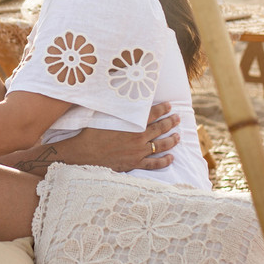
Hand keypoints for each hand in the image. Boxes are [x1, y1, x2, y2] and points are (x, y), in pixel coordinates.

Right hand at [60, 102, 179, 171]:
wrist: (84, 153)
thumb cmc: (92, 132)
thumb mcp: (105, 115)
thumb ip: (118, 108)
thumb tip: (124, 98)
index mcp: (133, 124)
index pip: (153, 113)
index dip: (163, 108)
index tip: (170, 105)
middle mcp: (139, 137)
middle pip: (160, 128)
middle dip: (171, 122)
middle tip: (178, 118)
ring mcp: (138, 152)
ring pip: (161, 145)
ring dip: (172, 140)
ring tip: (178, 136)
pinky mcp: (135, 164)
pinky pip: (154, 164)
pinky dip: (164, 161)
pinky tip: (171, 158)